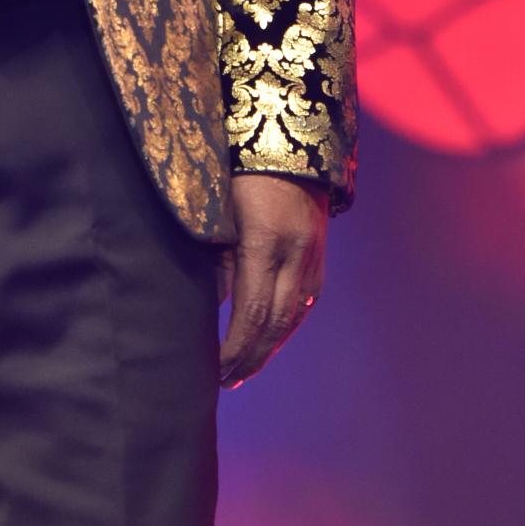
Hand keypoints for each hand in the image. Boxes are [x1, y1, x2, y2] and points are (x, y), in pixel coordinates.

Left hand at [217, 173, 326, 387]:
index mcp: (266, 243)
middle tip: (224, 383)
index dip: (233, 349)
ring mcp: (312, 257)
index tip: (212, 369)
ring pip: (292, 318)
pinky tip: (267, 341)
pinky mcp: (318, 257)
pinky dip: (283, 328)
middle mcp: (296, 255)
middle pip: (274, 324)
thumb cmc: (240, 171)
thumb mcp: (219, 211)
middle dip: (250, 359)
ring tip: (243, 371)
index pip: (250, 313)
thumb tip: (207, 306)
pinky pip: (302, 303)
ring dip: (267, 349)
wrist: (292, 142)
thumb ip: (215, 259)